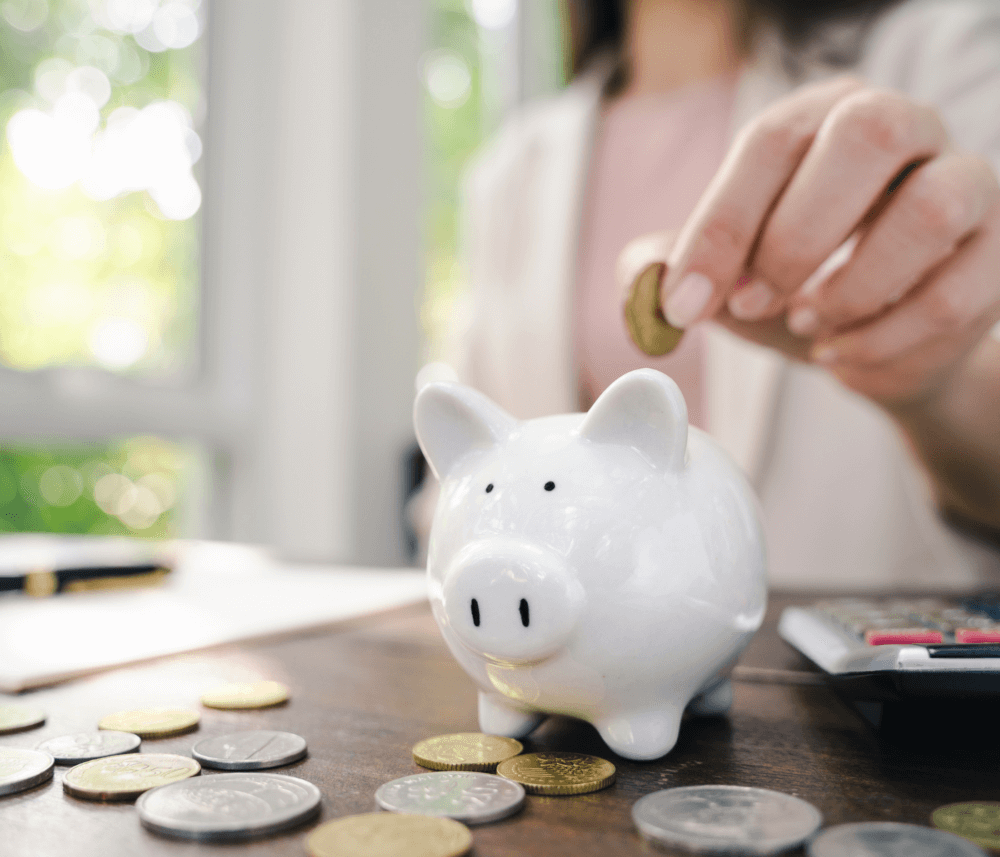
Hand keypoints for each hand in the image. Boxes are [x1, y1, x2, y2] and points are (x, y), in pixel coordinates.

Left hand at [623, 76, 999, 406]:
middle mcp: (903, 127)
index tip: (685, 301)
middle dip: (794, 238)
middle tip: (753, 305)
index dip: (723, 224)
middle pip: (864, 137)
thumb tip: (643, 282)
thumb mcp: (723, 277)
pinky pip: (953, 295)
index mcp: (822, 117)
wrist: (873, 344)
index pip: (771, 140)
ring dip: (850, 288)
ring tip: (805, 324)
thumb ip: (668, 269)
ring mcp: (964, 183)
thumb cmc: (791, 290)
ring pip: (927, 211)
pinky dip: (882, 339)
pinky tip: (842, 351)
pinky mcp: (997, 252)